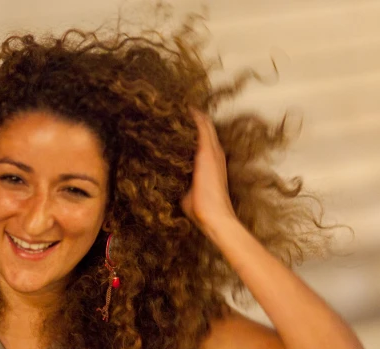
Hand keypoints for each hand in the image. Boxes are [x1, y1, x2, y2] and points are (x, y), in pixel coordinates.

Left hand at [180, 109, 237, 232]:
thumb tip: (165, 179)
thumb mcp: (187, 190)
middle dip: (191, 116)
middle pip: (205, 126)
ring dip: (192, 114)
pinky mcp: (207, 152)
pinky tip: (183, 106)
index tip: (178, 119)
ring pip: (204, 123)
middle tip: (174, 106)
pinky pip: (201, 126)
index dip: (193, 126)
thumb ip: (180, 180)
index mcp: (211, 161)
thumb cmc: (201, 208)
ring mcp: (212, 151)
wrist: (214, 216)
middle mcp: (214, 152)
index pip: (204, 137)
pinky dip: (193, 116)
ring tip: (177, 102)